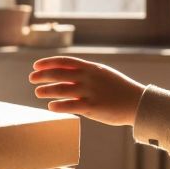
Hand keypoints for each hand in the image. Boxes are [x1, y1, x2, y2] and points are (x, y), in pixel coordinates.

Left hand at [29, 56, 145, 126]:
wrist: (138, 103)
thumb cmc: (119, 89)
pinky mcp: (92, 107)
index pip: (64, 61)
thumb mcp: (103, 74)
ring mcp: (90, 92)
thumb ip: (86, 73)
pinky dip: (57, 105)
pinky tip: (50, 106)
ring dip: (46, 90)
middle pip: (58, 74)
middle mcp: (89, 77)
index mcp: (91, 68)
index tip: (36, 66)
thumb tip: (67, 73)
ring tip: (37, 92)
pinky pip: (70, 105)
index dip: (48, 63)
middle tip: (32, 79)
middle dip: (42, 76)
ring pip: (61, 89)